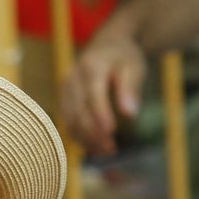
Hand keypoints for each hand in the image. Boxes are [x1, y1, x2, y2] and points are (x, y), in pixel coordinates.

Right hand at [60, 24, 147, 156]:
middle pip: (79, 110)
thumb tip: (131, 114)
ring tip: (106, 152)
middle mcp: (72, 77)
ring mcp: (65, 89)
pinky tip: (95, 148)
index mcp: (91, 66)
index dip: (100, 114)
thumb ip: (131, 88)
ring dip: (86, 138)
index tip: (110, 132)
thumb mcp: (134, 67)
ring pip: (70, 119)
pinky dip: (80, 137)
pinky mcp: (64, 99)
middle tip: (111, 150)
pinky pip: (68, 121)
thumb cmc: (124, 57)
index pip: (93, 93)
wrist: (106, 46)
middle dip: (93, 132)